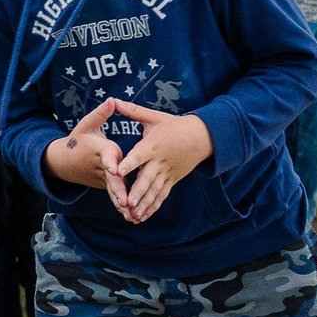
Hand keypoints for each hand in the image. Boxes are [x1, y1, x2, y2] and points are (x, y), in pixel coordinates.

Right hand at [43, 98, 128, 214]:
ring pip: (113, 190)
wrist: (63, 160)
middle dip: (117, 190)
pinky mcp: (105, 185)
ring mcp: (102, 178)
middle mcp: (102, 166)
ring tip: (130, 213)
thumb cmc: (78, 139)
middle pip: (111, 179)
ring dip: (120, 202)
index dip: (111, 161)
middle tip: (124, 200)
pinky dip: (120, 206)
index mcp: (100, 149)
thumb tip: (111, 100)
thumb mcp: (86, 125)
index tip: (115, 168)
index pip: (107, 155)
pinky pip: (114, 195)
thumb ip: (100, 114)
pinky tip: (131, 217)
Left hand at [110, 99, 213, 223]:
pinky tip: (143, 216)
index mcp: (152, 146)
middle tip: (127, 203)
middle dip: (137, 191)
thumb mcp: (154, 117)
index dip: (129, 163)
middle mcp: (159, 162)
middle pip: (147, 178)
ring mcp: (167, 173)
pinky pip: (162, 195)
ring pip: (155, 190)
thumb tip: (114, 100)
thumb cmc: (174, 125)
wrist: (202, 137)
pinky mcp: (172, 180)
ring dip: (144, 203)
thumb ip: (133, 111)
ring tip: (133, 214)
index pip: (139, 155)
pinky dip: (153, 206)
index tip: (118, 171)